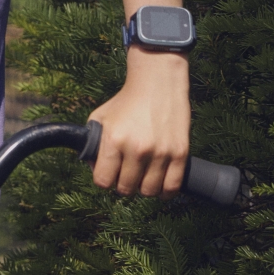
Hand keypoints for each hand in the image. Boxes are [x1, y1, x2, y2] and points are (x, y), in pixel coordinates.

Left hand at [87, 49, 190, 196]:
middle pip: (126, 189)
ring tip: (143, 176)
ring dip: (143, 187)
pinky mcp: (180, 153)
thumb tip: (94, 168)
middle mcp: (137, 149)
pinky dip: (164, 191)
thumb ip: (93, 143)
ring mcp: (160, 153)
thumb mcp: (101, 117)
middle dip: (123, 184)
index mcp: (114, 139)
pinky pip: (171, 188)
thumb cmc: (126, 101)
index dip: (104, 179)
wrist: (158, 82)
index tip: (109, 173)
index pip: (103, 181)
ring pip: (148, 192)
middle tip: (127, 173)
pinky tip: (160, 183)